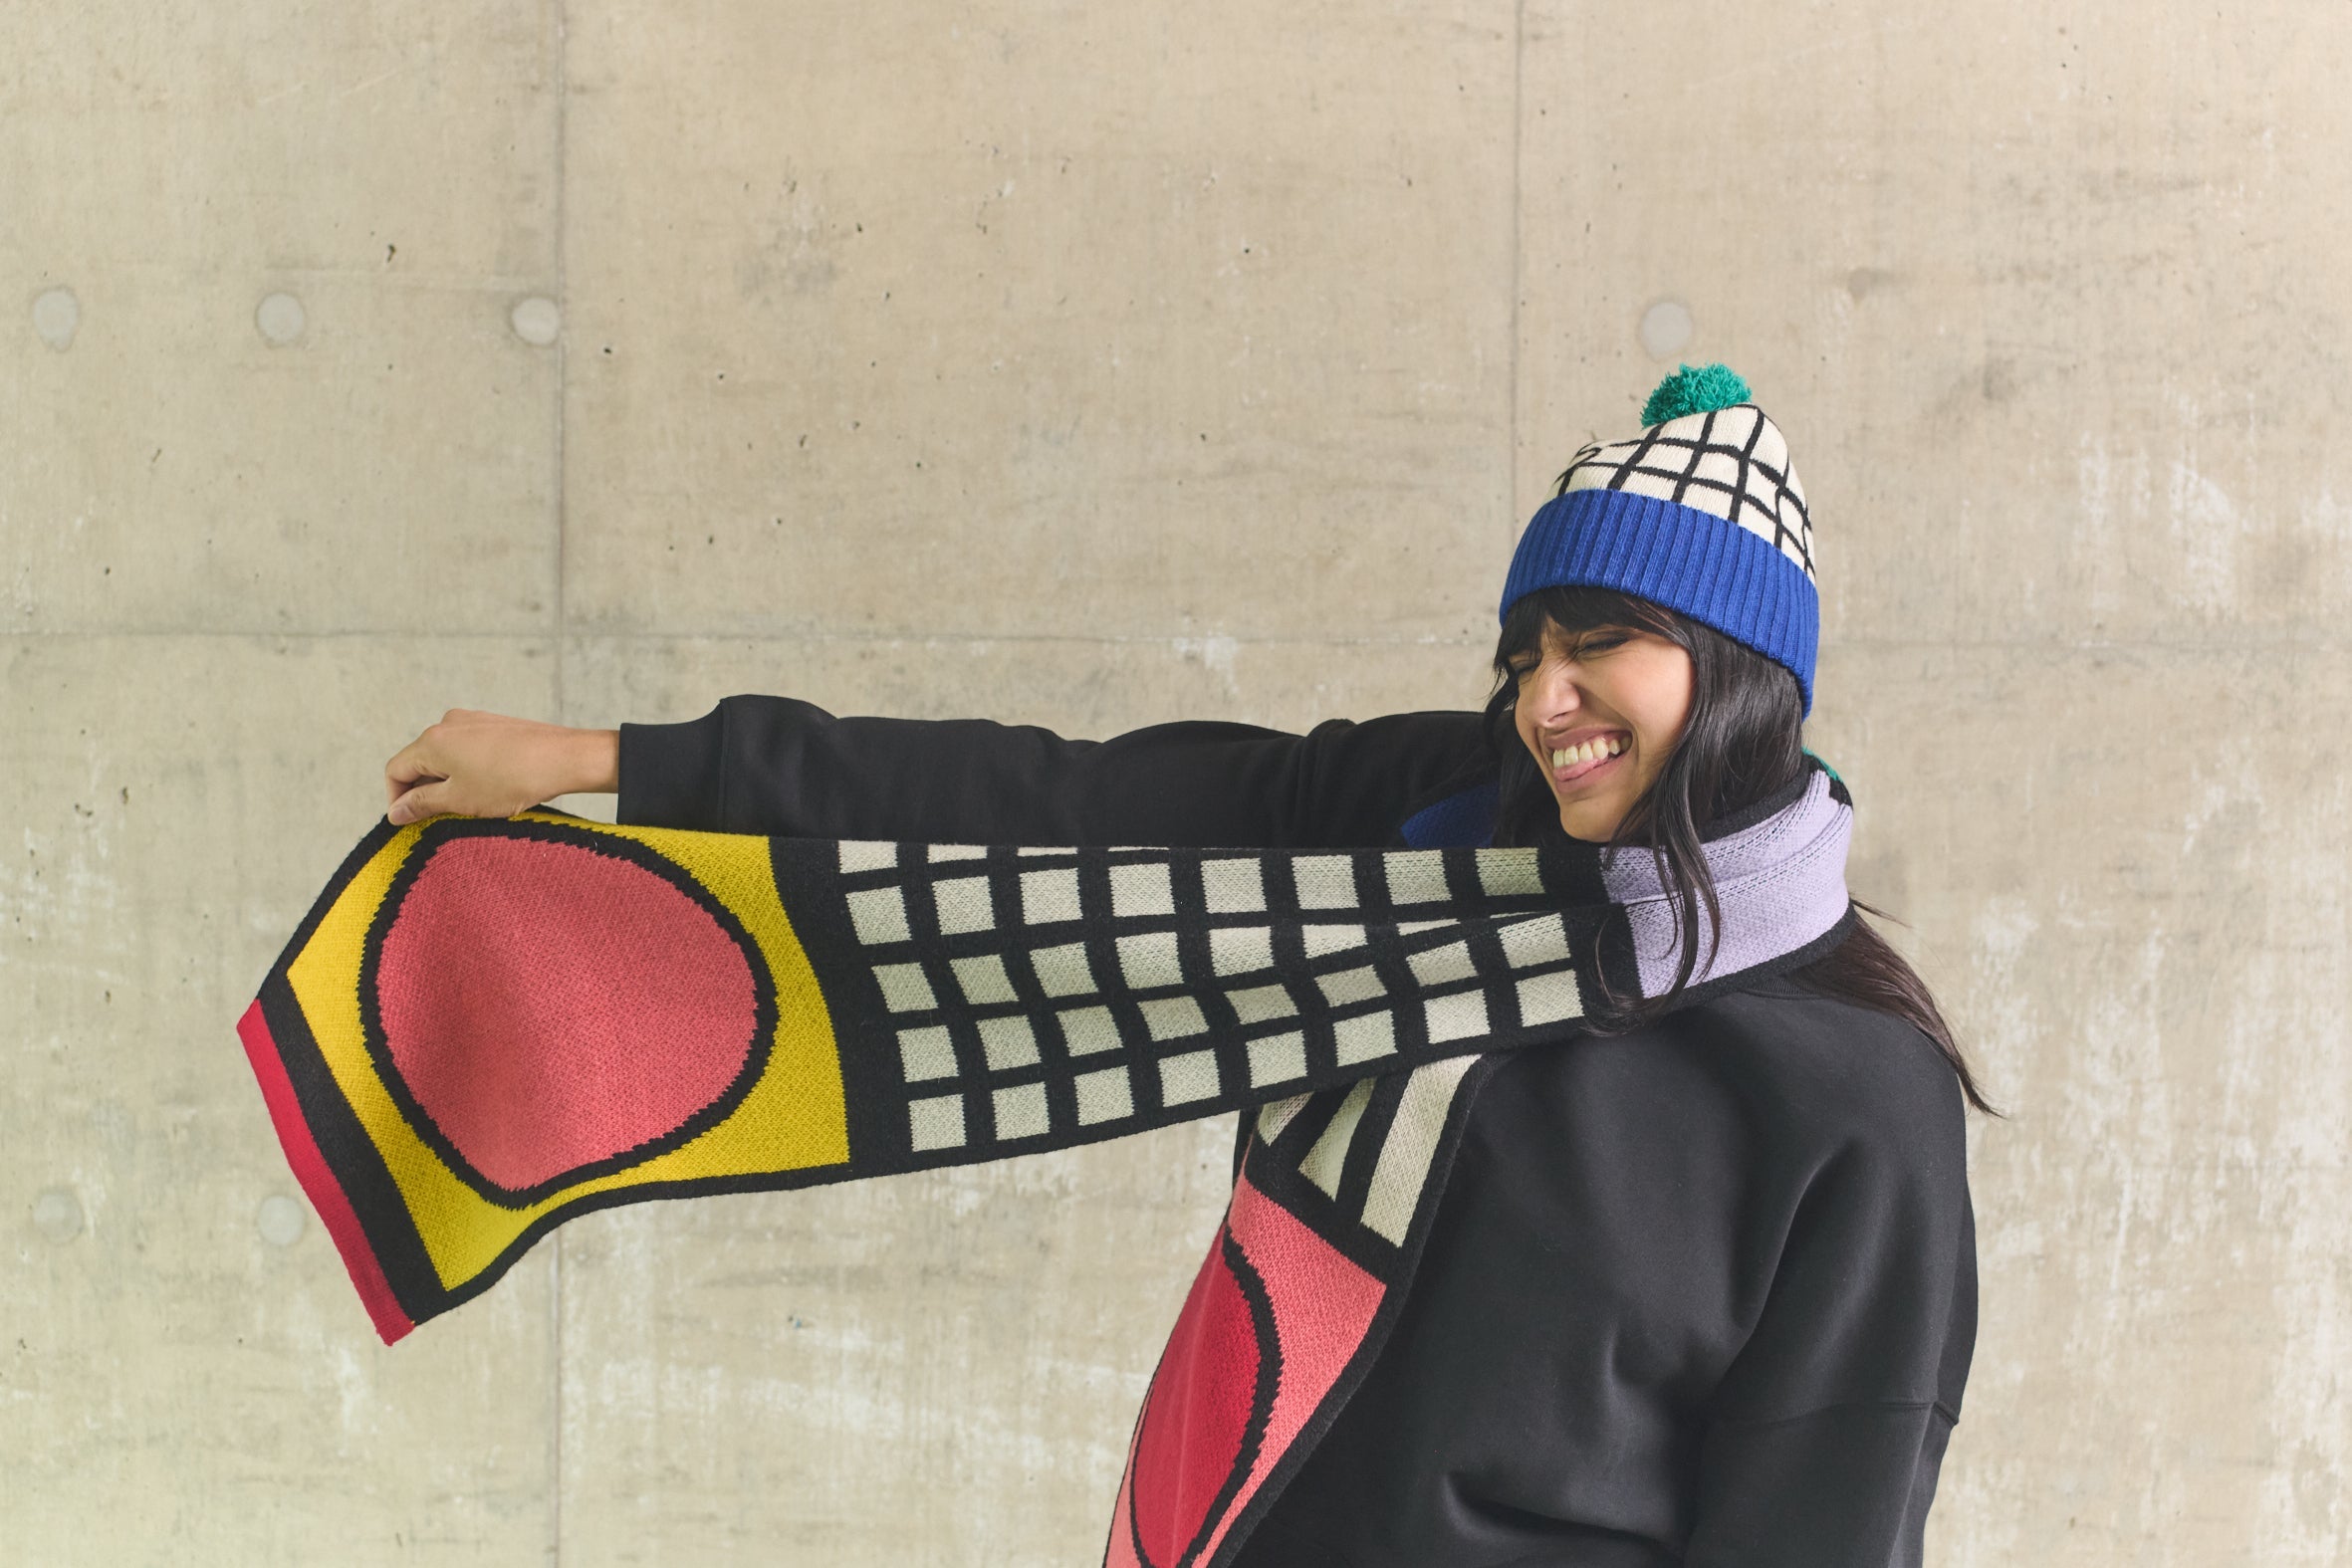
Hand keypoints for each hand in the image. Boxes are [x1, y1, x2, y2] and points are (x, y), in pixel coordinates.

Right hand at [384, 710, 619, 826]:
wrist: (565, 758)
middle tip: (441, 818)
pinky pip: (468, 749)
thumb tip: (395, 812)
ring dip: (447, 782)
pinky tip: (489, 788)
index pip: (395, 770)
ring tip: (470, 805)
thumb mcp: (459, 799)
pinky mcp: (495, 725)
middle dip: (424, 791)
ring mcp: (473, 721)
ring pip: (445, 756)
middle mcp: (448, 723)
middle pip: (419, 760)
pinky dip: (468, 770)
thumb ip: (422, 804)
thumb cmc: (512, 779)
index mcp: (432, 740)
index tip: (409, 822)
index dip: (397, 799)